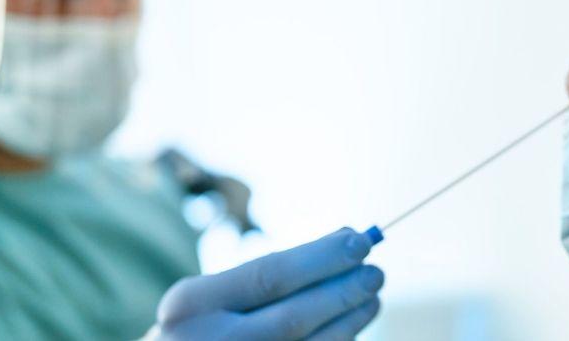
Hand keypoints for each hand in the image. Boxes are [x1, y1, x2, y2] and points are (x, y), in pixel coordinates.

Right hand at [154, 228, 383, 340]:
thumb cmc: (201, 328)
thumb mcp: (213, 296)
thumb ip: (270, 273)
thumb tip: (345, 238)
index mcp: (192, 305)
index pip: (271, 275)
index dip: (322, 258)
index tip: (359, 241)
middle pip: (294, 317)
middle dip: (343, 292)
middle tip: (376, 273)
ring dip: (349, 322)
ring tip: (371, 299)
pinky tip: (351, 329)